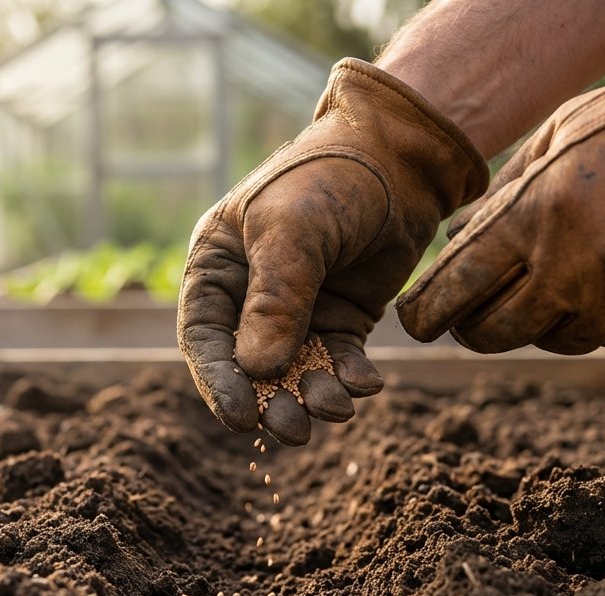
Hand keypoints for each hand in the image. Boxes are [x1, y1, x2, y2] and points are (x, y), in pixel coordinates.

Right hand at [178, 58, 487, 444]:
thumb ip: (275, 300)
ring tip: (337, 410)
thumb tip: (257, 370)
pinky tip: (368, 385)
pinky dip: (350, 376)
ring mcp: (296, 310)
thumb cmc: (329, 180)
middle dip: (272, 401)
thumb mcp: (294, 232)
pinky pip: (338, 360)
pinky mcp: (340, 318)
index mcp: (216, 267)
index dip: (220, 382)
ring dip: (313, 395)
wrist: (399, 157)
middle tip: (294, 430)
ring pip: (296, 370)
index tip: (242, 418)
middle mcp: (249, 295)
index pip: (205, 337)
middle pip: (249, 366)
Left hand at [396, 10, 604, 354]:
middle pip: (495, 332)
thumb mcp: (559, 137)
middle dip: (475, 328)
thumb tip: (451, 240)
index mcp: (536, 217)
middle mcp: (574, 269)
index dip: (428, 314)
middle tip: (472, 315)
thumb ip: (503, 197)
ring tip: (564, 275)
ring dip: (547, 317)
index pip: (457, 289)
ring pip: (557, 340)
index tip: (417, 320)